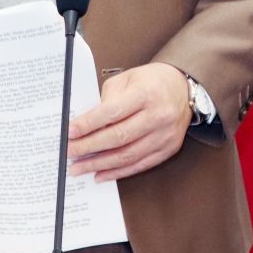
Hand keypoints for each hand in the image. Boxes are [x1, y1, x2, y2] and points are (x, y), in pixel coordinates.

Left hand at [67, 63, 192, 180]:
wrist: (183, 88)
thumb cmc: (152, 82)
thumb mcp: (127, 79)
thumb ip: (107, 99)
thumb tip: (85, 124)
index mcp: (146, 93)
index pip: (112, 112)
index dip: (88, 124)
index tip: (70, 132)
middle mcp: (158, 115)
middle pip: (118, 137)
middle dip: (89, 147)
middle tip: (69, 151)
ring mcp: (165, 135)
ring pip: (127, 156)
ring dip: (99, 164)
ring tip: (79, 167)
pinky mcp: (168, 149)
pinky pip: (140, 165)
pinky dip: (118, 172)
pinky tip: (100, 174)